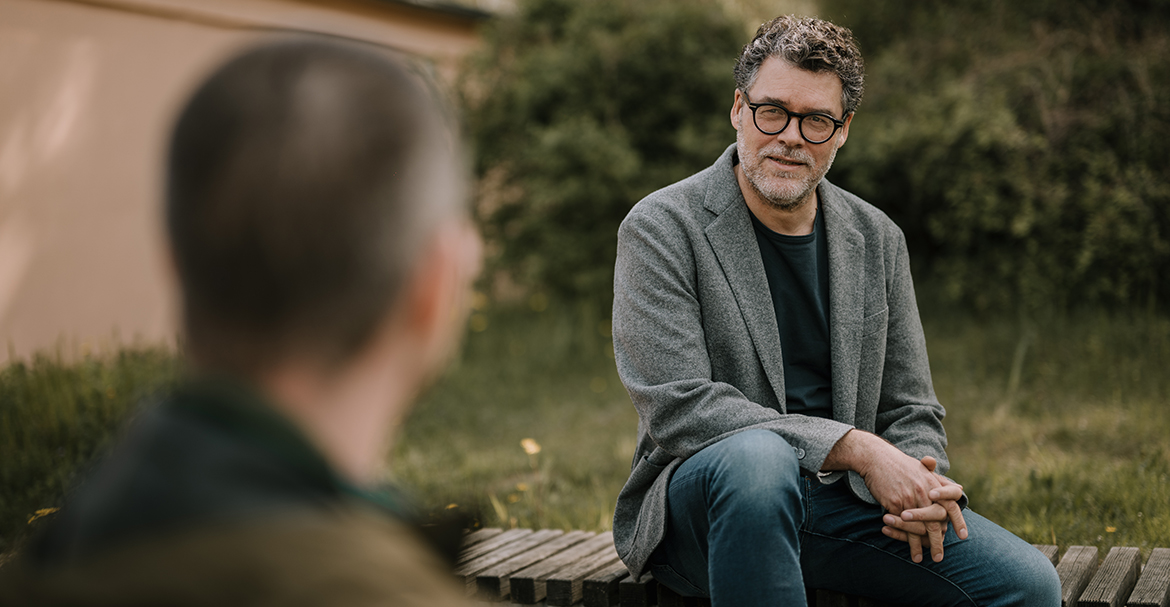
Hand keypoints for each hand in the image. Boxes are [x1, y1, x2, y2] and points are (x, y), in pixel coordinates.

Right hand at [823, 432, 966, 562]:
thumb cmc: (899, 464)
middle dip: (937, 542)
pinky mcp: (894, 503)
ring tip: (920, 559)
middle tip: (938, 557)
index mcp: (933, 484)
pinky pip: (902, 525)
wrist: (876, 458)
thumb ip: (940, 481)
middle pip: (935, 522)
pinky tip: (905, 548)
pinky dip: (903, 539)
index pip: (951, 506)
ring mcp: (909, 498)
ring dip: (919, 546)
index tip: (962, 536)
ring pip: (918, 528)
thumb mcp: (922, 469)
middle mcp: (924, 492)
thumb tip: (958, 488)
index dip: (958, 521)